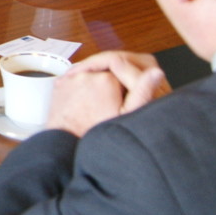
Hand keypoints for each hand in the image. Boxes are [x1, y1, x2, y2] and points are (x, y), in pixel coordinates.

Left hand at [45, 51, 166, 135]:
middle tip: (109, 103)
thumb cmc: (97, 133)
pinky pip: (75, 77)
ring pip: (90, 73)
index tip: (123, 98)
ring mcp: (71, 77)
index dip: (126, 85)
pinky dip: (80, 85)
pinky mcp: (60, 83)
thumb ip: (142, 93)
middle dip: (110, 83)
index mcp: (107, 80)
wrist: (68, 143)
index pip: (123, 70)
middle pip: (106, 70)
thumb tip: (156, 72)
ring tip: (97, 103)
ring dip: (95, 82)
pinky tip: (85, 99)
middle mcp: (87, 74)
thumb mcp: (127, 116)